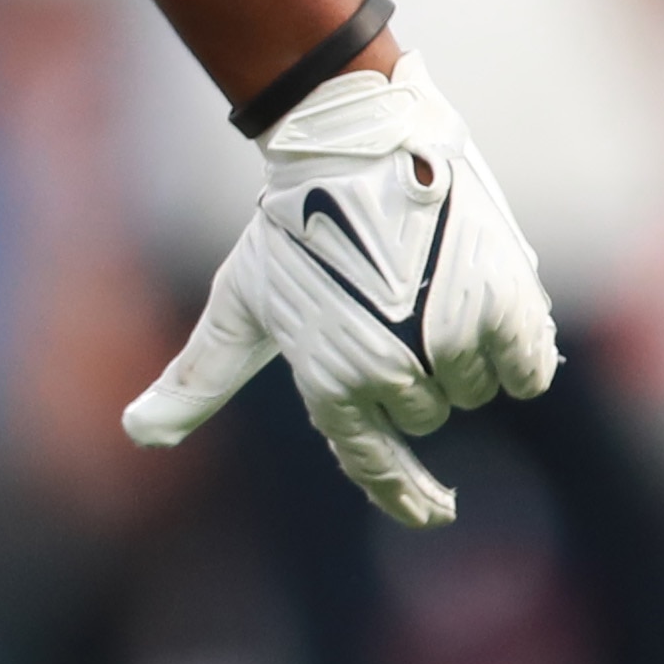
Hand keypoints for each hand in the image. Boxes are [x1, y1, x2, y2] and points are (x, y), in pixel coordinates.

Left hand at [121, 53, 558, 528]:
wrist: (353, 151)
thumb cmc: (289, 230)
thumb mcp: (238, 306)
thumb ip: (196, 380)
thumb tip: (136, 434)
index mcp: (329, 382)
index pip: (372, 464)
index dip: (406, 495)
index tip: (437, 512)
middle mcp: (389, 372)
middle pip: (425, 414)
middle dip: (412, 372)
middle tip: (385, 308)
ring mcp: (448, 341)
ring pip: (475, 388)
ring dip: (459, 351)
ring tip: (421, 286)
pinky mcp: (503, 308)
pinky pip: (528, 369)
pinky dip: (515, 345)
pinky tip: (482, 299)